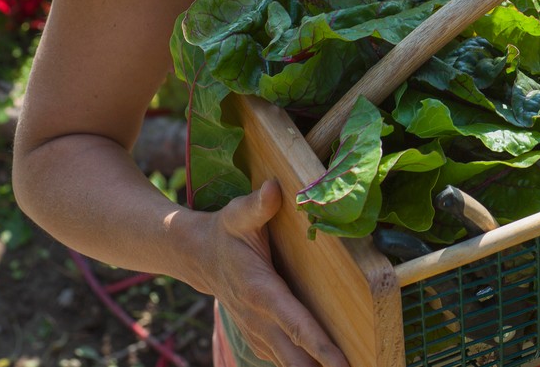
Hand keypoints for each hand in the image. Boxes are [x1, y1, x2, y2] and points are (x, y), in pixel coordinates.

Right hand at [198, 180, 350, 366]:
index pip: (295, 323)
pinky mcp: (260, 337)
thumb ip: (258, 205)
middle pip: (295, 356)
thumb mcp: (239, 214)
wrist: (198, 256)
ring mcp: (258, 333)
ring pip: (288, 363)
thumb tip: (274, 189)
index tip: (341, 362)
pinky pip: (283, 359)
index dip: (319, 344)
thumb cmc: (225, 232)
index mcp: (262, 291)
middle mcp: (260, 319)